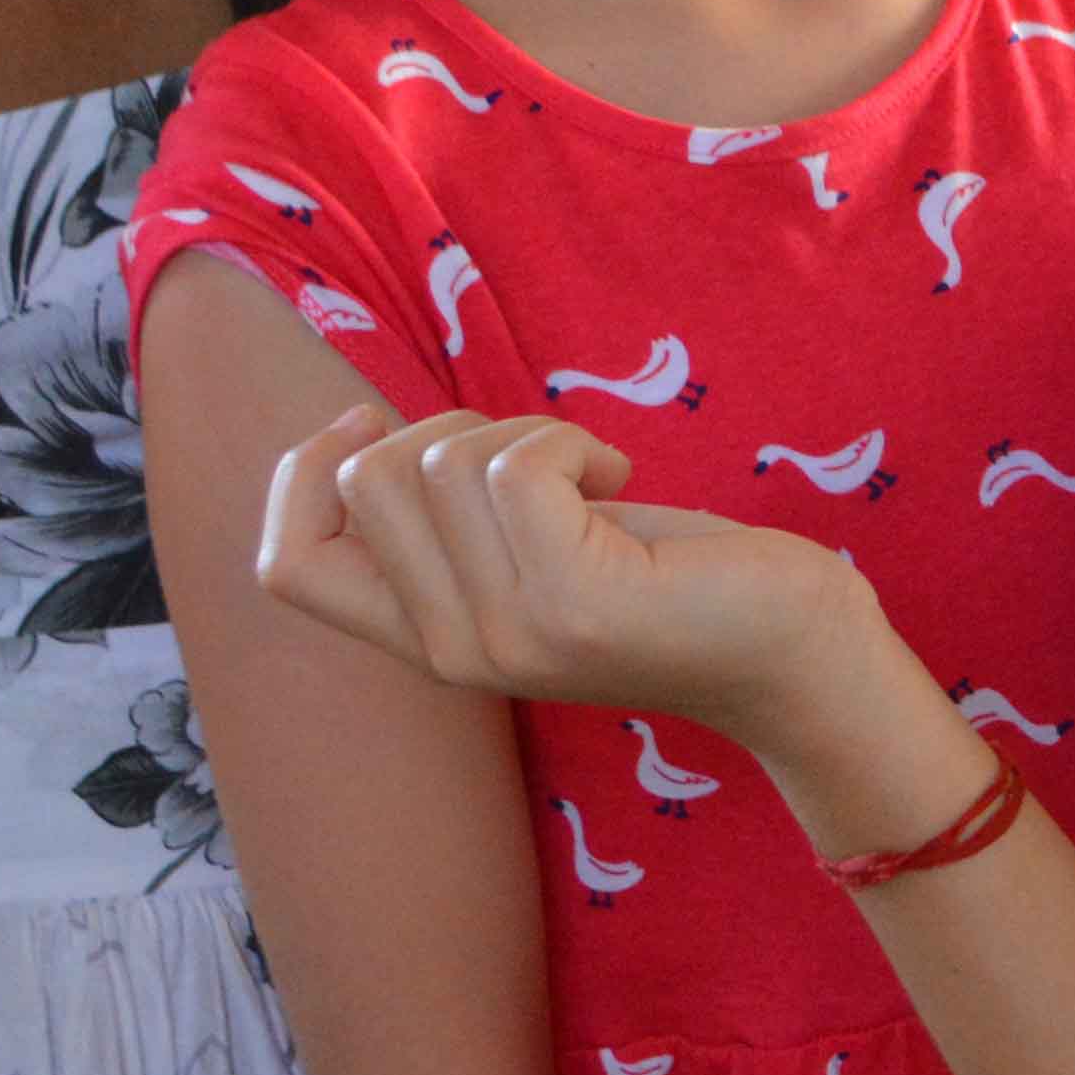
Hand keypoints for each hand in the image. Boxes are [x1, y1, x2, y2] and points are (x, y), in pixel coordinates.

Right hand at [258, 403, 874, 759]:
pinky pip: (518, 464)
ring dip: (524, 432)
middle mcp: (451, 651)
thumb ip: (446, 525)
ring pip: (438, 462)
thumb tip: (360, 435)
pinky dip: (572, 441)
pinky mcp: (571, 604)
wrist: (788, 651)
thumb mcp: (530, 553)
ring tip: (592, 481)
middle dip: (448, 427)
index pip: (285, 568)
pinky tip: (621, 482)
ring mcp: (507, 635)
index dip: (300, 476)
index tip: (373, 424)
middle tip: (538, 462)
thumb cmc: (669, 580)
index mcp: (429, 640)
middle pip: (362, 480)